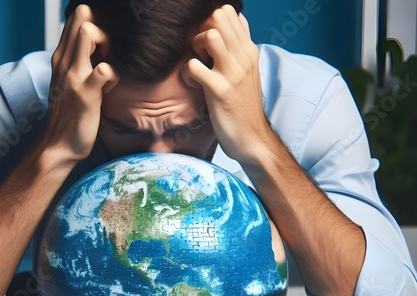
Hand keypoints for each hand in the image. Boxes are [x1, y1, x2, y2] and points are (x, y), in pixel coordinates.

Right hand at [41, 5, 118, 164]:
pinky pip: (105, 69)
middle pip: (81, 18)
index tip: (102, 50)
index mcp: (60, 58)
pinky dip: (114, 74)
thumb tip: (94, 54)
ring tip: (108, 68)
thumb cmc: (68, 117)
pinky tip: (111, 88)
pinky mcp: (86, 93)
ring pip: (88, 33)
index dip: (94, 26)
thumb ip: (76, 66)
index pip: (75, 21)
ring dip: (107, 44)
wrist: (59, 146)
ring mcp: (74, 76)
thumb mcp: (67, 85)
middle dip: (101, 28)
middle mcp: (64, 61)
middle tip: (108, 55)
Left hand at [182, 6, 269, 164]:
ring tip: (197, 65)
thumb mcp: (249, 73)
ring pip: (210, 35)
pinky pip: (194, 66)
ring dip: (195, 47)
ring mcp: (232, 73)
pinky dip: (187, 73)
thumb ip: (241, 47)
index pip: (231, 14)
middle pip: (220, 16)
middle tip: (200, 53)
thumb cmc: (244, 107)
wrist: (252, 138)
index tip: (208, 45)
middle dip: (202, 30)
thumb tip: (238, 20)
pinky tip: (193, 84)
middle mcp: (243, 57)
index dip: (212, 23)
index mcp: (249, 51)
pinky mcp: (219, 91)